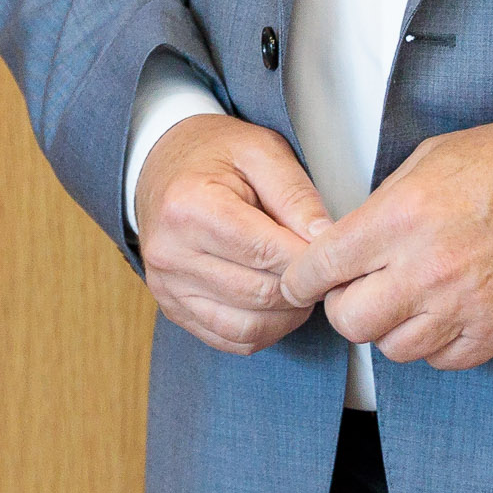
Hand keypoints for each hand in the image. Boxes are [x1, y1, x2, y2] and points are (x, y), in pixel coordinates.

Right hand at [135, 115, 335, 354]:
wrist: (161, 166)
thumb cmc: (214, 156)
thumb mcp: (261, 152)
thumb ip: (297, 195)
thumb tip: (328, 239)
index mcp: (189, 207)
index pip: (268, 253)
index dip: (311, 258)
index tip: (332, 249)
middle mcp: (170, 253)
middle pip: (261, 293)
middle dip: (303, 286)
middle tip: (321, 268)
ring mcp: (167, 287)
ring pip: (250, 326)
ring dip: (288, 314)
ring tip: (300, 284)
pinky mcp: (173, 309)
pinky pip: (232, 340)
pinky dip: (266, 330)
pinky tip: (276, 303)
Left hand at [277, 114, 492, 371]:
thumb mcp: (425, 161)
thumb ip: (378, 209)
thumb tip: (344, 245)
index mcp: (401, 218)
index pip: (321, 268)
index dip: (301, 278)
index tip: (300, 281)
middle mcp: (427, 269)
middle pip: (350, 322)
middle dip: (345, 306)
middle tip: (358, 289)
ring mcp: (464, 307)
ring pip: (393, 349)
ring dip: (392, 327)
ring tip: (409, 298)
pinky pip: (442, 360)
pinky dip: (435, 343)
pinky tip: (444, 312)